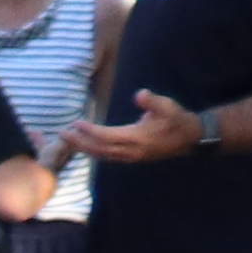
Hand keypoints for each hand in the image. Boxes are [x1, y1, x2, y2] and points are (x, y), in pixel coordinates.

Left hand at [74, 92, 207, 165]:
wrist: (190, 138)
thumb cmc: (177, 119)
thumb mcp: (168, 106)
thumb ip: (152, 101)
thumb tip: (140, 94)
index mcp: (138, 138)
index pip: (108, 136)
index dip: (90, 131)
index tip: (76, 123)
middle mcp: (131, 151)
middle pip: (99, 149)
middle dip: (79, 142)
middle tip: (61, 134)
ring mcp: (131, 157)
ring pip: (101, 155)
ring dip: (83, 148)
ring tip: (67, 139)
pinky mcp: (131, 158)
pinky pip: (107, 157)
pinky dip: (93, 151)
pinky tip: (83, 146)